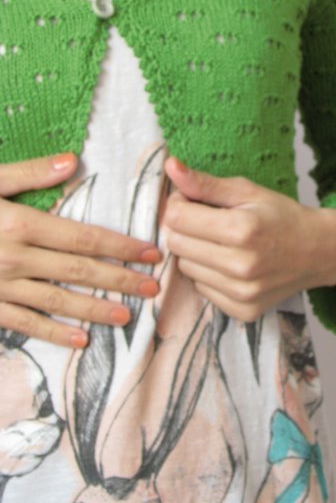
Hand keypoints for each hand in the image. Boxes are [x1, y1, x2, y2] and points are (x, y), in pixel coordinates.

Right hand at [0, 153, 160, 348]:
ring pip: (58, 301)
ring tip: (127, 316)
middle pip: (80, 271)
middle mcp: (16, 258)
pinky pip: (24, 322)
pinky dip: (53, 333)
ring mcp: (0, 286)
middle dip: (120, 280)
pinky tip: (79, 341)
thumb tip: (72, 161)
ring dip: (95, 310)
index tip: (151, 252)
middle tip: (154, 288)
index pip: (85, 237)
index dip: (122, 246)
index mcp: (21, 224)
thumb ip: (28, 174)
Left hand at [163, 157, 335, 322]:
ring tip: (221, 243)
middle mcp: (241, 265)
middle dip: (185, 228)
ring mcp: (242, 292)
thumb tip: (171, 166)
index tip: (192, 201)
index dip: (179, 204)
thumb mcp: (247, 191)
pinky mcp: (243, 310)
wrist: (319, 251)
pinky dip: (208, 275)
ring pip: (185, 268)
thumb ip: (205, 183)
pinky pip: (202, 290)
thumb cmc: (281, 216)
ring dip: (195, 253)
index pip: (177, 218)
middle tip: (207, 221)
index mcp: (242, 229)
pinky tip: (229, 264)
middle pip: (177, 244)